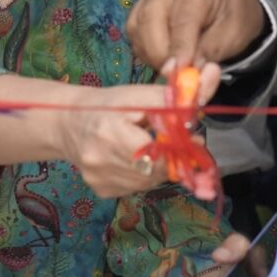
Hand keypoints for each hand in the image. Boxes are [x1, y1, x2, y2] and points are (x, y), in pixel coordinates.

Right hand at [51, 75, 214, 197]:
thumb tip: (207, 86)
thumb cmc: (106, 104)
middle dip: (172, 156)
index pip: (159, 153)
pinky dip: (143, 174)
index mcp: (110, 133)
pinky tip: (135, 159)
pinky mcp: (101, 190)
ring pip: (150, 181)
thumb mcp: (138, 94)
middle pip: (157, 170)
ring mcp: (99, 179)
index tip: (190, 139)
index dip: (179, 148)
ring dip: (159, 166)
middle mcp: (101, 161)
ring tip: (150, 146)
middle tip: (175, 142)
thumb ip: (173, 96)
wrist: (68, 122)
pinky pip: (137, 187)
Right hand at [130, 0, 268, 74]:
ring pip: (137, 26)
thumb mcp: (233, 34)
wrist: (226, 4)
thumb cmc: (234, 18)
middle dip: (160, 53)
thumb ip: (209, 51)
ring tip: (173, 67)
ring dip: (151, 54)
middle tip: (175, 77)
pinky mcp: (140, 4)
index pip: (183, 17)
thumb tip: (186, 72)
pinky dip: (145, 50)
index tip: (178, 73)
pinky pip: (134, 31)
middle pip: (151, 18)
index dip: (179, 47)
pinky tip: (163, 57)